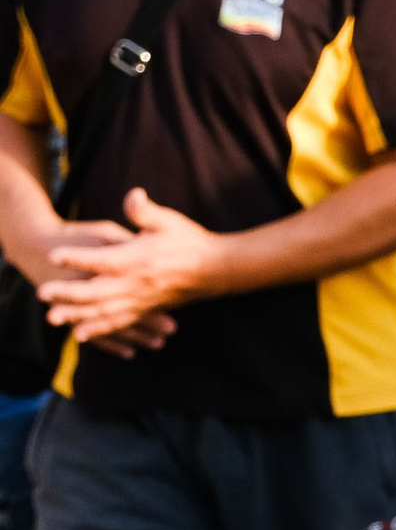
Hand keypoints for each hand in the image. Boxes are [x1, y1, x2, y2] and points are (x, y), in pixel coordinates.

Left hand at [40, 188, 230, 340]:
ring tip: (54, 319)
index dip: (77, 257)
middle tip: (42, 293)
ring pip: (105, 313)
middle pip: (97, 292)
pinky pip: (120, 324)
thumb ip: (146, 211)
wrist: (218, 269)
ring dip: (78, 317)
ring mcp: (143, 300)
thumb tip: (134, 196)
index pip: (102, 259)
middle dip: (68, 294)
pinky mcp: (147, 309)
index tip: (54, 255)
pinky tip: (80, 334)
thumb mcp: (169, 221)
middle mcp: (138, 284)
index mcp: (139, 260)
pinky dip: (99, 330)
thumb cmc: (191, 241)